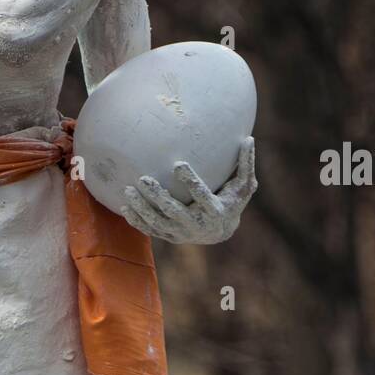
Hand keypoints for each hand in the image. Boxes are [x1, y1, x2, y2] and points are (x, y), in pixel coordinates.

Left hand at [123, 138, 257, 244]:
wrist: (220, 232)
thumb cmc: (232, 201)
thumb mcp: (243, 185)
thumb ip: (245, 164)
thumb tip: (250, 138)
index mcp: (214, 210)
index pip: (201, 195)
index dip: (190, 181)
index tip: (178, 164)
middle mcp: (196, 225)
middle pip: (174, 211)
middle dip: (158, 196)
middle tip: (143, 178)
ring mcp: (181, 233)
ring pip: (158, 222)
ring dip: (142, 208)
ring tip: (128, 190)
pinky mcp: (170, 237)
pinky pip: (150, 230)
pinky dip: (137, 221)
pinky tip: (124, 207)